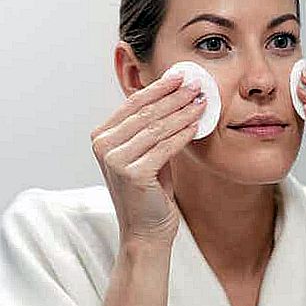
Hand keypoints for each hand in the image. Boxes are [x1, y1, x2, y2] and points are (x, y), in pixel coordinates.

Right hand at [91, 74, 204, 246]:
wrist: (145, 230)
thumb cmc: (149, 190)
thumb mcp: (146, 152)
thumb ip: (152, 127)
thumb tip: (177, 93)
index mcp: (102, 136)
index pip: (134, 103)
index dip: (160, 87)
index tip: (182, 76)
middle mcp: (103, 146)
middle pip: (146, 113)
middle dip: (175, 96)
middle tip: (197, 84)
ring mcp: (115, 160)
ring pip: (157, 128)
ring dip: (183, 112)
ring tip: (202, 101)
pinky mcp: (132, 173)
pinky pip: (165, 147)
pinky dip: (183, 134)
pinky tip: (197, 125)